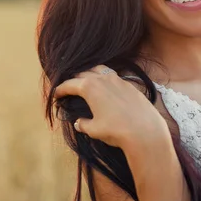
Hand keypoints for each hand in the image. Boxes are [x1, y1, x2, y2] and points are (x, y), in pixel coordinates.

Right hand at [54, 65, 169, 150]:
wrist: (145, 131)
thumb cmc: (116, 130)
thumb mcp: (94, 130)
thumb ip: (83, 124)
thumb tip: (79, 122)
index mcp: (89, 87)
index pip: (69, 84)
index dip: (60, 90)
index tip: (56, 95)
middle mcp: (102, 78)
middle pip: (83, 74)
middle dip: (73, 80)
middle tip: (69, 88)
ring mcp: (118, 79)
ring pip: (99, 70)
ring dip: (90, 74)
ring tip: (86, 81)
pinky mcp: (130, 84)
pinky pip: (113, 76)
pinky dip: (105, 78)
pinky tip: (106, 87)